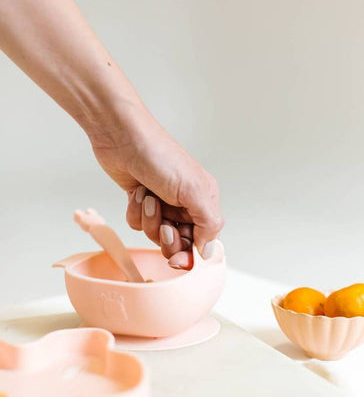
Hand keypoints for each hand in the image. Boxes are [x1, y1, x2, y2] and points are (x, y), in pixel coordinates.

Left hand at [90, 105, 223, 268]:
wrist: (121, 137)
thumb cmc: (159, 155)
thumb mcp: (193, 190)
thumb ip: (208, 223)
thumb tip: (210, 251)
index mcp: (204, 201)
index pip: (203, 241)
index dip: (189, 254)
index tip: (177, 259)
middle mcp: (185, 204)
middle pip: (179, 243)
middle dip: (167, 237)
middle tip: (163, 225)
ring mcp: (163, 203)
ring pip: (156, 234)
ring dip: (149, 220)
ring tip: (149, 197)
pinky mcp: (141, 203)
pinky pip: (138, 224)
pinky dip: (135, 212)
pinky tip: (137, 193)